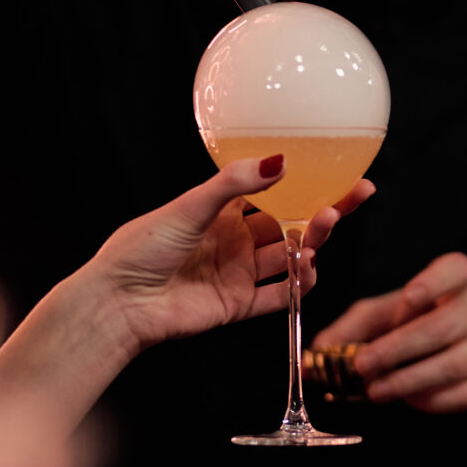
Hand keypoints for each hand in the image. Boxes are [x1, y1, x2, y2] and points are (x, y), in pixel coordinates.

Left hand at [95, 156, 373, 349]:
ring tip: (316, 238)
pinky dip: (297, 288)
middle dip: (322, 215)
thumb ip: (236, 186)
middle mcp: (234, 242)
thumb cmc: (140, 248)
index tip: (341, 174)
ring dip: (309, 248)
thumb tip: (279, 161)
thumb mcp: (189, 207)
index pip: (274, 194)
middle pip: (289, 226)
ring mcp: (238, 274)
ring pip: (288, 260)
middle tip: (348, 201)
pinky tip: (307, 273)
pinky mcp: (237, 305)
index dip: (307, 185)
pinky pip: (277, 297)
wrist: (118, 302)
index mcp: (221, 213)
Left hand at [308, 251, 466, 412]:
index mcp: (462, 274)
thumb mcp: (376, 318)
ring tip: (377, 391)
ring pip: (458, 362)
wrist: (443, 346)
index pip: (456, 270)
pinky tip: (408, 400)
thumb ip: (346, 333)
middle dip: (400, 349)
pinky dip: (435, 400)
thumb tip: (312, 359)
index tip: (405, 301)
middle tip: (364, 366)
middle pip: (447, 325)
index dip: (432, 283)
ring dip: (411, 380)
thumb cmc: (407, 323)